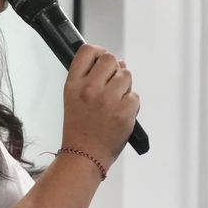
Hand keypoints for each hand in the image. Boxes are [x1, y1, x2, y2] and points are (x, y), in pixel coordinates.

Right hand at [61, 45, 139, 165]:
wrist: (84, 156)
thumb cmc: (80, 128)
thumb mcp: (73, 98)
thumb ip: (90, 77)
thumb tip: (117, 61)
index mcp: (73, 84)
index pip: (87, 51)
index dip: (98, 52)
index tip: (102, 60)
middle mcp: (89, 89)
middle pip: (111, 59)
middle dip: (115, 69)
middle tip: (111, 85)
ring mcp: (107, 100)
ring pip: (126, 75)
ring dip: (125, 87)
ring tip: (115, 102)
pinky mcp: (124, 112)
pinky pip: (135, 96)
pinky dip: (131, 105)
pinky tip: (120, 114)